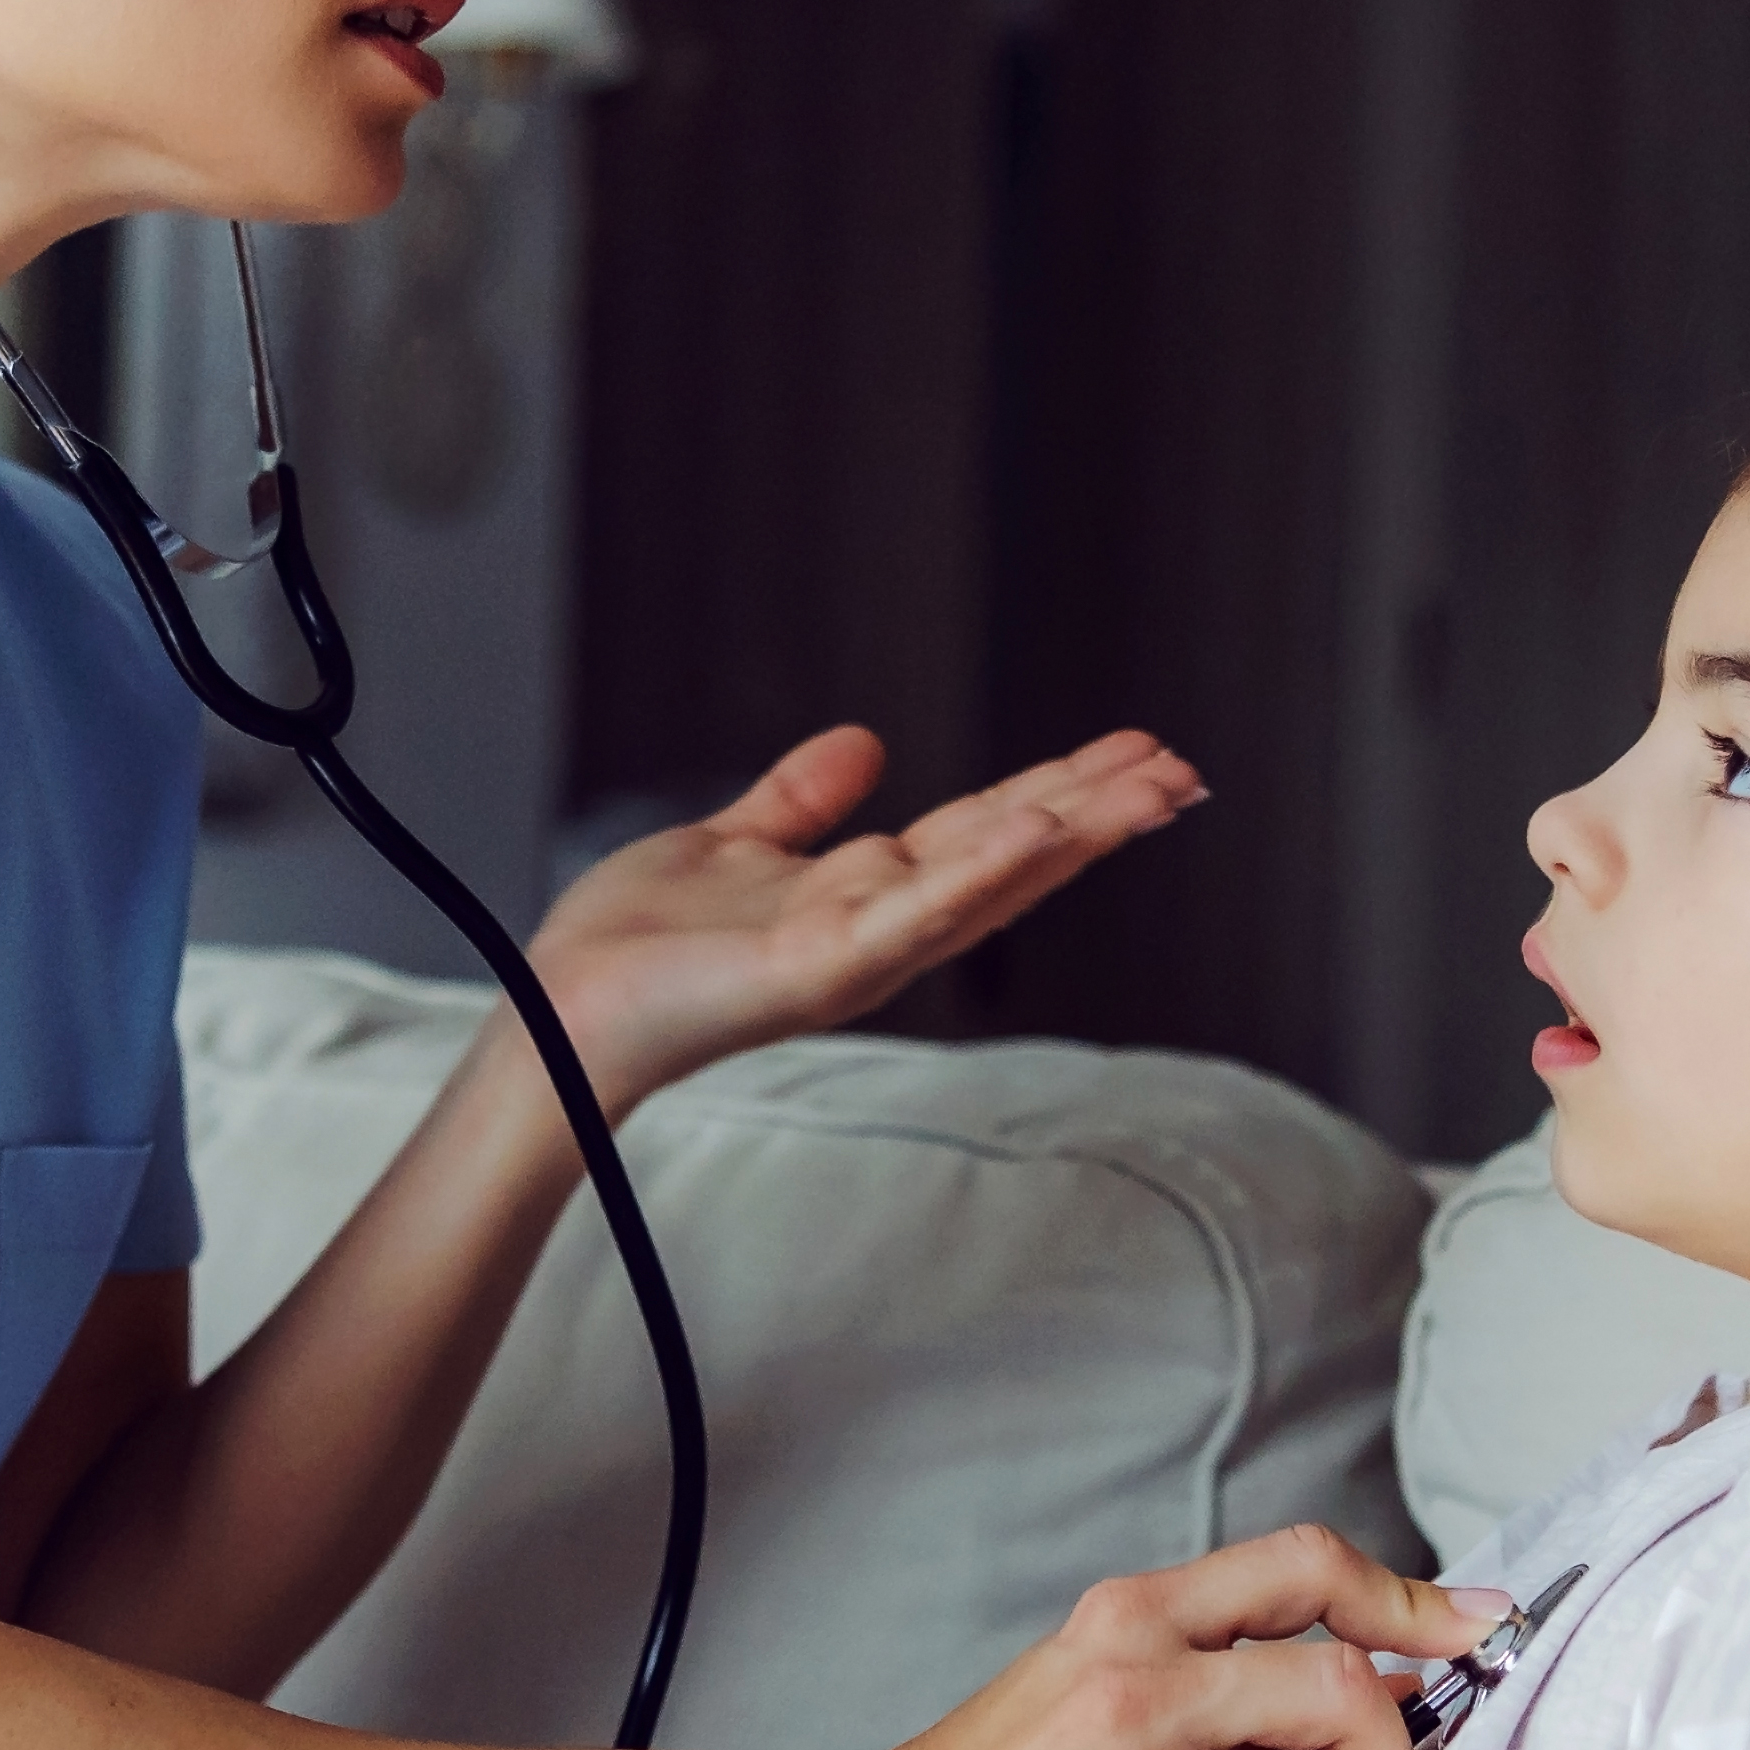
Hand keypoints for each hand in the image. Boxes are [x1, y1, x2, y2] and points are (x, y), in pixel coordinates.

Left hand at [522, 728, 1202, 1112]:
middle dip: (1100, 814)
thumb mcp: (733, 843)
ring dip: (1075, 835)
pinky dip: (984, 871)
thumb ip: (800, 801)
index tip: (1136, 753)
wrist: (564, 1007)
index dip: (1063, 792)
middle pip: (1013, 856)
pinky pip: (918, 912)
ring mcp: (862, 950)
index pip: (988, 831)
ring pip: (991, 881)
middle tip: (1186, 770)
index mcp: (868, 892)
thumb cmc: (636, 944)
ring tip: (1154, 791)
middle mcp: (883, 926)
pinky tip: (1042, 829)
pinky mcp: (825, 967)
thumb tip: (864, 742)